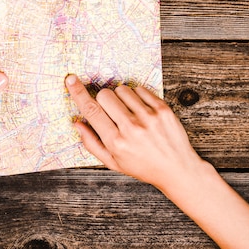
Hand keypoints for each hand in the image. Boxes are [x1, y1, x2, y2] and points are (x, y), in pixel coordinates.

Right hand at [65, 75, 204, 192]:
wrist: (177, 169)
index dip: (78, 92)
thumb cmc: (142, 166)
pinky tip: (141, 111)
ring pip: (122, 89)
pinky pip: (140, 89)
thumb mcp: (113, 163)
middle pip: (105, 95)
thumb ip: (92, 143)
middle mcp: (131, 128)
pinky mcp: (162, 109)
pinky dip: (136, 96)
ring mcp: (148, 117)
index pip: (91, 110)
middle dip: (103, 100)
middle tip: (112, 112)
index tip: (71, 79)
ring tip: (129, 113)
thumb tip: (77, 123)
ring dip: (120, 97)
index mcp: (115, 142)